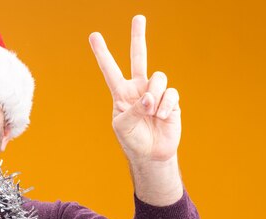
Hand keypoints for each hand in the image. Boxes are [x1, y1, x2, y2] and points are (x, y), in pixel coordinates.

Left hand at [89, 15, 180, 164]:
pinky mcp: (171, 99)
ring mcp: (155, 92)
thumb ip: (134, 109)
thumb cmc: (132, 140)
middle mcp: (138, 88)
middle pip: (139, 57)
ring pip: (158, 78)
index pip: (110, 70)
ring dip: (155, 96)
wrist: (151, 153)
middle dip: (138, 37)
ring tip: (153, 114)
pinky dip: (165, 106)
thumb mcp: (124, 126)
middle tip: (138, 17)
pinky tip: (161, 117)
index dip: (102, 54)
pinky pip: (170, 94)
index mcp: (121, 93)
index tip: (94, 36)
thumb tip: (150, 96)